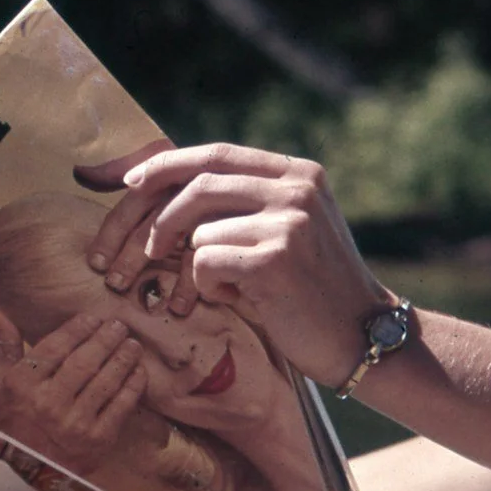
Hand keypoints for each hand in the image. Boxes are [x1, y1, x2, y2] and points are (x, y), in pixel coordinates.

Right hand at [0, 308, 146, 475]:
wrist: (34, 469)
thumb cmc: (16, 421)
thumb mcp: (1, 385)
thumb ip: (6, 348)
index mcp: (22, 386)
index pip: (54, 348)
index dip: (77, 329)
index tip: (92, 318)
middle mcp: (48, 404)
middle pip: (84, 362)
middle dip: (105, 340)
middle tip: (118, 326)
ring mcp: (74, 424)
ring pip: (106, 382)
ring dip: (123, 359)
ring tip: (131, 344)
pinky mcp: (97, 440)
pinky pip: (121, 406)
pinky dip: (133, 385)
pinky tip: (138, 371)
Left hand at [77, 142, 388, 387]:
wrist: (361, 336)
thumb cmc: (312, 289)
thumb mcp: (288, 229)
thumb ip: (244, 202)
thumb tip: (164, 181)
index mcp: (298, 172)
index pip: (216, 154)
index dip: (166, 165)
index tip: (129, 181)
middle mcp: (296, 187)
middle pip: (198, 185)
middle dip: (157, 219)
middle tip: (140, 251)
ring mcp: (288, 220)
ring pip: (199, 232)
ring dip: (198, 268)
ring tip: (231, 287)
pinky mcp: (275, 257)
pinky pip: (205, 263)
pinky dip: (210, 288)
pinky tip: (243, 301)